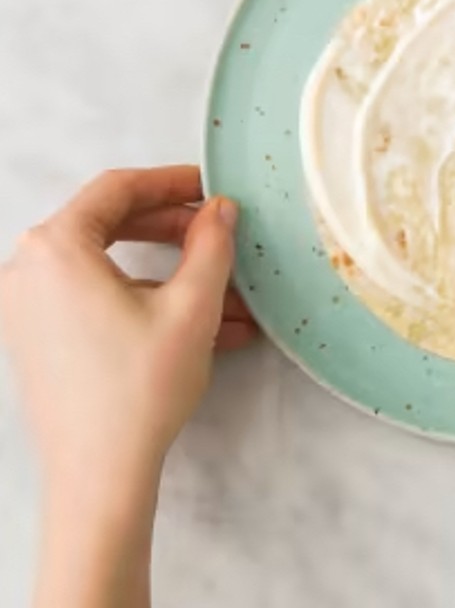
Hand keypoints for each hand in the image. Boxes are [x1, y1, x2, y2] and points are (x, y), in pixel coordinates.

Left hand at [0, 166, 255, 486]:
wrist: (99, 473)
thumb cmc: (138, 389)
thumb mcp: (192, 305)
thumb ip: (210, 244)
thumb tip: (220, 210)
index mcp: (55, 249)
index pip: (116, 189)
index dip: (172, 181)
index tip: (212, 187)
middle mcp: (27, 272)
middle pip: (108, 223)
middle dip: (173, 228)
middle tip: (219, 233)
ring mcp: (26, 307)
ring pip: (108, 265)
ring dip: (169, 271)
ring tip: (227, 292)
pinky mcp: (37, 338)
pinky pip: (95, 298)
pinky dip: (145, 300)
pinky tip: (202, 324)